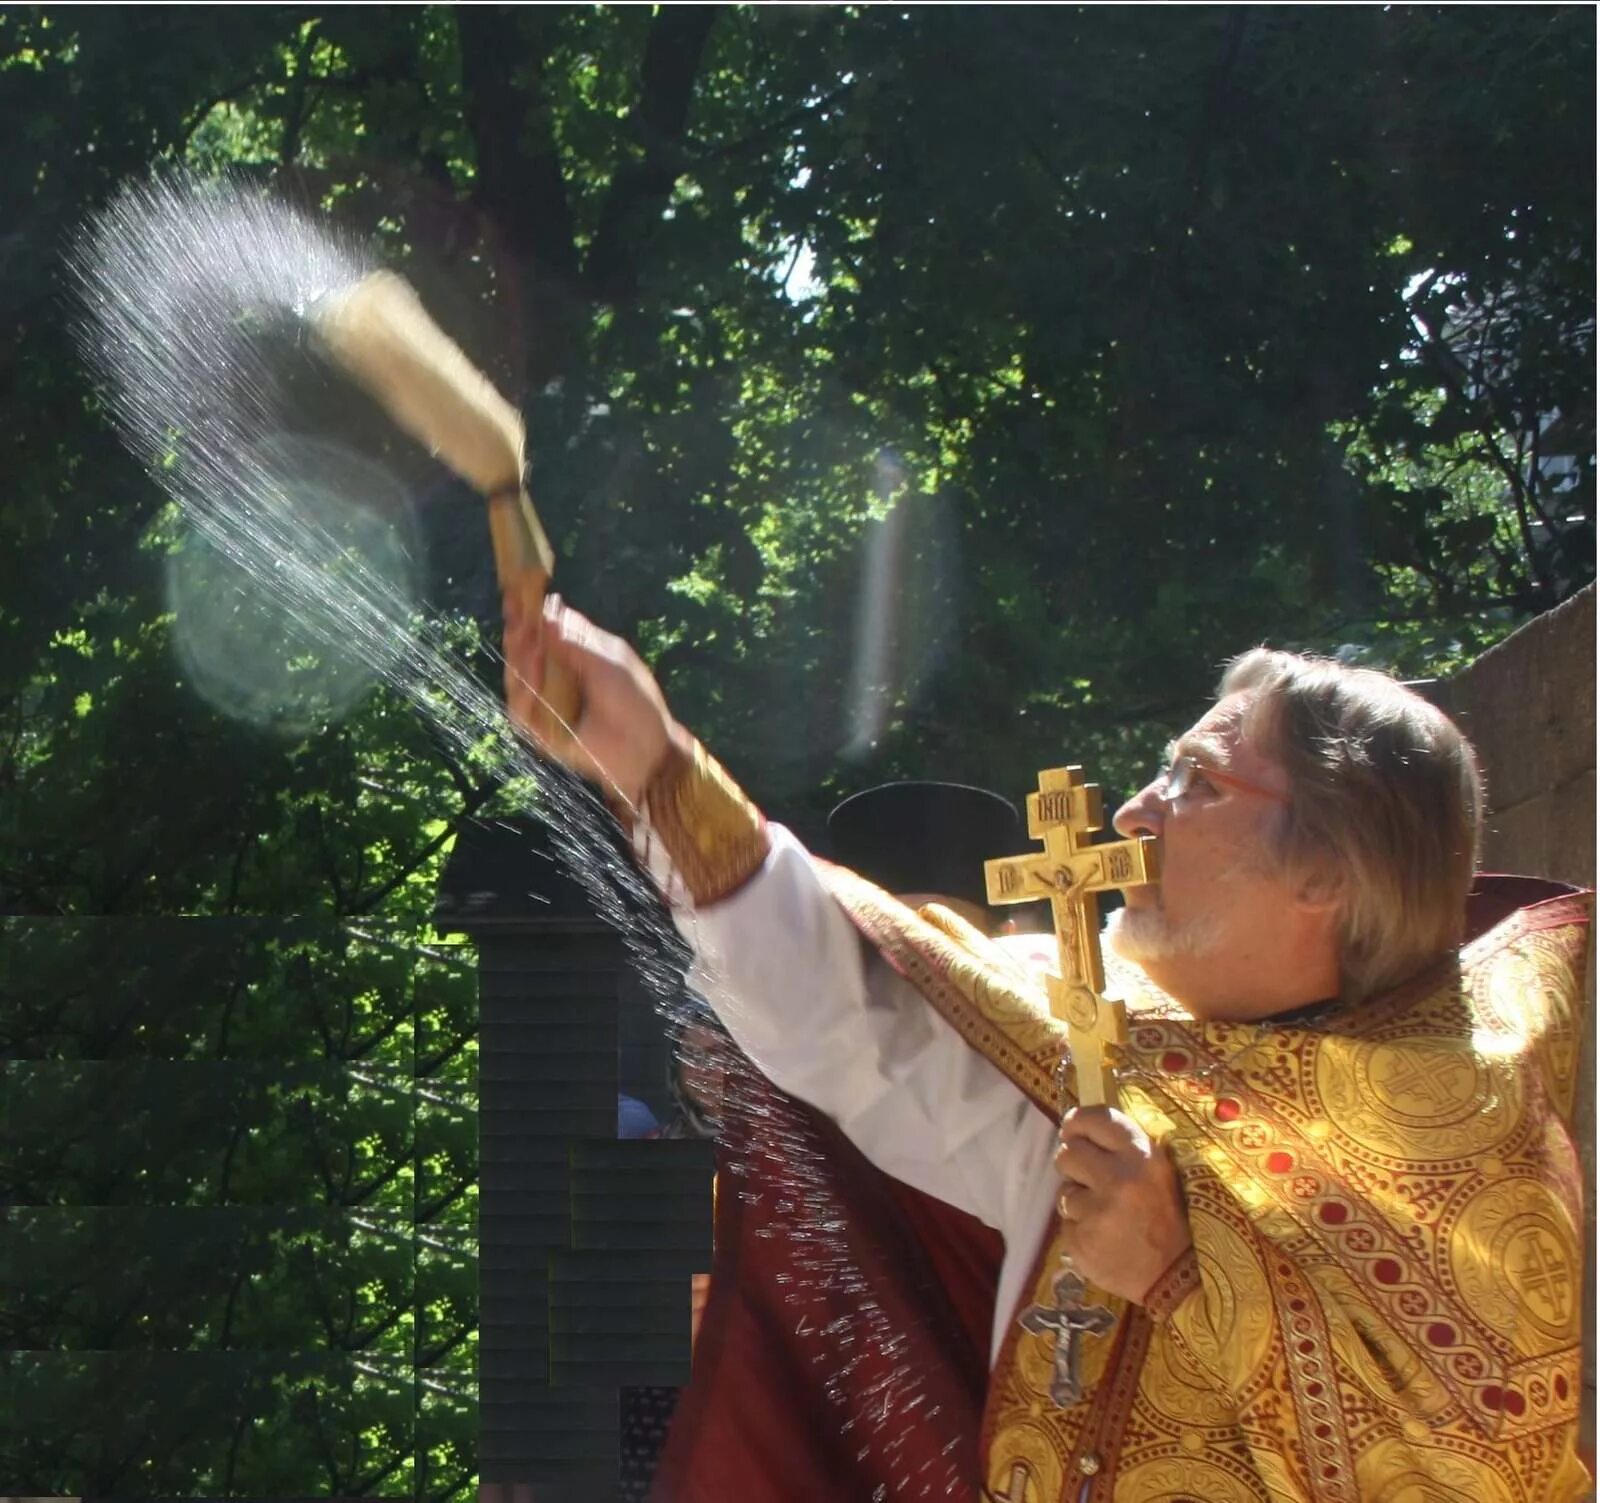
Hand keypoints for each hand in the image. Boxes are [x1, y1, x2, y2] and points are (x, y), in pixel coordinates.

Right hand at [503, 592, 677, 807]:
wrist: (646, 749)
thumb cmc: (636, 700)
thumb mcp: (610, 660)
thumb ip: (577, 638)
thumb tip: (547, 608)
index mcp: (571, 653)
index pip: (540, 629)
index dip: (526, 613)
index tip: (516, 596)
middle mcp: (554, 675)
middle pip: (521, 651)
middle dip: (518, 637)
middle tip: (520, 625)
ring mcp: (545, 704)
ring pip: (515, 679)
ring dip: (521, 664)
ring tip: (534, 653)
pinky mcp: (541, 732)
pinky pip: (520, 713)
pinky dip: (523, 698)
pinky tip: (533, 684)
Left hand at [1053, 1106, 1190, 1303]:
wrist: (1177, 1279)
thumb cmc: (1169, 1220)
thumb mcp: (1159, 1173)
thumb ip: (1123, 1149)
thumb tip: (1077, 1126)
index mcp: (1142, 1157)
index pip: (1095, 1119)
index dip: (1078, 1122)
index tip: (1073, 1129)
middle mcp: (1118, 1179)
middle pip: (1067, 1154)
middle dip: (1075, 1165)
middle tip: (1091, 1180)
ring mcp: (1097, 1212)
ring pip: (1064, 1192)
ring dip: (1079, 1202)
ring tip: (1107, 1218)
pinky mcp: (1081, 1241)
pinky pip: (1066, 1224)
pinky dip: (1080, 1230)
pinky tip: (1103, 1240)